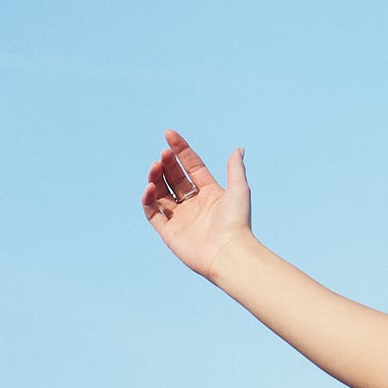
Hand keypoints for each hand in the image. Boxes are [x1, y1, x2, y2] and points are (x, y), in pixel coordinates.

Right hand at [142, 130, 250, 279]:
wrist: (229, 253)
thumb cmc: (237, 222)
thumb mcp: (239, 190)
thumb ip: (235, 169)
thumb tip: (238, 149)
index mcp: (209, 192)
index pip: (191, 165)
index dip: (180, 149)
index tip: (169, 134)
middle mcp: (193, 204)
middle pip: (174, 177)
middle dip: (167, 163)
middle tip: (163, 154)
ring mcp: (180, 218)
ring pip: (161, 193)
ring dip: (155, 178)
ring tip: (155, 167)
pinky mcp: (168, 232)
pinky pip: (153, 212)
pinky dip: (148, 199)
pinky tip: (150, 188)